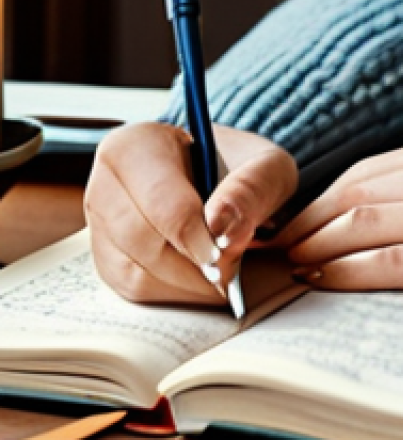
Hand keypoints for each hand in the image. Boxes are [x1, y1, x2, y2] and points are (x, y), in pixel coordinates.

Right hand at [85, 121, 297, 304]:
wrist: (229, 183)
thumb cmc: (244, 169)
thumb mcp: (266, 166)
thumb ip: (251, 188)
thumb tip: (220, 225)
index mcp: (138, 145)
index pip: (159, 199)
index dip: (193, 234)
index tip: (223, 253)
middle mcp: (107, 184)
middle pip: (142, 240)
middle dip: (191, 265)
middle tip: (230, 270)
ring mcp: (100, 225)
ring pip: (134, 272)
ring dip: (184, 284)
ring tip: (222, 275)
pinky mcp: (106, 260)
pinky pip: (133, 290)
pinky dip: (173, 294)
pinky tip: (202, 282)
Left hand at [275, 128, 402, 311]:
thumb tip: (384, 206)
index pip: (367, 169)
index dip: (325, 196)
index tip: (304, 217)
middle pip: (352, 193)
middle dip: (309, 221)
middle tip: (283, 244)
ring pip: (357, 224)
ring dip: (317, 245)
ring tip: (296, 264)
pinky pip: (382, 263)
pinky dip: (343, 271)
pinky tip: (325, 279)